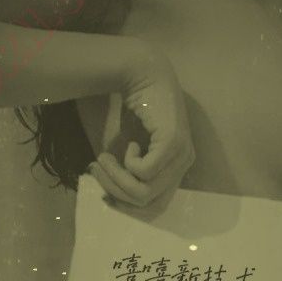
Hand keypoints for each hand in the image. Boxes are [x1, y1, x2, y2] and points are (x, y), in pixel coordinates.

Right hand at [88, 49, 194, 209]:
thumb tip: (109, 196)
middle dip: (115, 190)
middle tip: (97, 168)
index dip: (126, 205)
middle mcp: (185, 165)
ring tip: (104, 158)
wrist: (142, 73)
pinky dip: (128, 163)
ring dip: (116, 178)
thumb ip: (127, 173)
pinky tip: (128, 143)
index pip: (154, 207)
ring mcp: (182, 155)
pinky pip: (144, 173)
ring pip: (144, 191)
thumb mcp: (130, 148)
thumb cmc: (136, 109)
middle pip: (147, 204)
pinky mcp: (173, 143)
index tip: (102, 192)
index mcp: (177, 169)